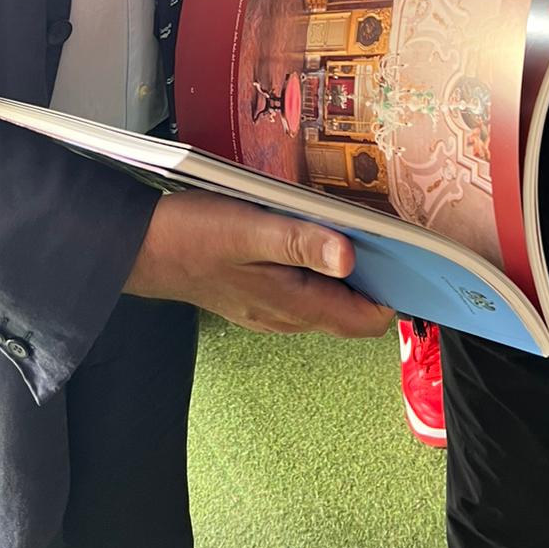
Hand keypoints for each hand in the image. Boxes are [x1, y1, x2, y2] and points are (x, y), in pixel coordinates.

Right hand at [124, 190, 392, 337]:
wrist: (137, 248)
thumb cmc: (193, 235)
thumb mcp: (250, 231)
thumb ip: (300, 243)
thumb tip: (351, 258)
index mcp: (292, 305)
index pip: (364, 320)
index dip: (393, 293)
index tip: (411, 258)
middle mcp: (285, 316)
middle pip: (348, 309)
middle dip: (374, 276)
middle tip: (389, 233)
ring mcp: (267, 308)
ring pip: (324, 297)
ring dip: (344, 269)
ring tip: (357, 227)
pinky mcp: (252, 293)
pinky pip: (299, 287)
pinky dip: (316, 265)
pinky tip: (310, 233)